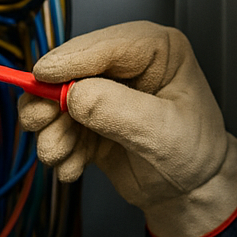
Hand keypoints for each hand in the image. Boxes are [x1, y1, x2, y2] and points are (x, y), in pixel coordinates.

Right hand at [18, 21, 236, 236]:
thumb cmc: (196, 153)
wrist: (193, 191)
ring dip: (52, 130)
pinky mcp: (91, 120)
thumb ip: (118, 110)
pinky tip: (73, 167)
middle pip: (72, 69)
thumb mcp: (163, 131)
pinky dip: (61, 149)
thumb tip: (73, 95)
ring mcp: (107, 92)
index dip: (70, 60)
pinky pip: (61, 128)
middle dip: (51, 99)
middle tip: (41, 122)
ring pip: (58, 99)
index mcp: (158, 50)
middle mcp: (128, 66)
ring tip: (61, 155)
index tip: (43, 75)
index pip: (106, 45)